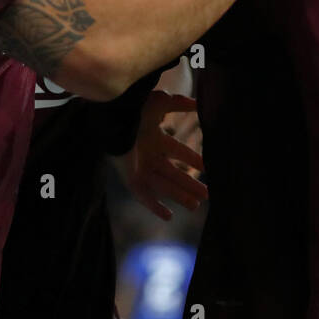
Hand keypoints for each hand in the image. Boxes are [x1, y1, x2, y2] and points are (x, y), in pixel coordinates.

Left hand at [123, 92, 206, 219]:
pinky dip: (154, 206)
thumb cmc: (134, 106)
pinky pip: (143, 195)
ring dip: (179, 195)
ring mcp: (138, 167)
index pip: (177, 151)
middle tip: (206, 195)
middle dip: (189, 184)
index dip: (192, 159)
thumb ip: (180, 104)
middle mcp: (147, 153)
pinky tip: (168, 216)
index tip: (207, 168)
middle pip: (172, 173)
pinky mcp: (129, 177)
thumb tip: (199, 103)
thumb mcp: (161, 102)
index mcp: (153, 137)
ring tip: (196, 206)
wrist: (112, 116)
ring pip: (162, 186)